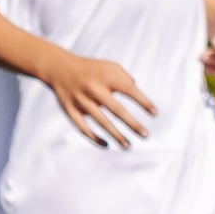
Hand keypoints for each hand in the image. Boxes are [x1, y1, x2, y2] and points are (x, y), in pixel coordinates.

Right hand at [38, 49, 154, 148]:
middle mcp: (93, 89)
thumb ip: (126, 78)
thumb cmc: (92, 69)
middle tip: (146, 135)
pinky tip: (106, 145)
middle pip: (116, 110)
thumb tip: (139, 96)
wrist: (59, 67)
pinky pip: (83, 128)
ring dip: (116, 136)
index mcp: (105, 76)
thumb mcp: (110, 66)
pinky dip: (94, 138)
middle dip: (132, 124)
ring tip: (128, 146)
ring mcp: (80, 100)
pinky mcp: (69, 110)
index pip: (129, 90)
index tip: (155, 113)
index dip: (143, 102)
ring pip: (101, 122)